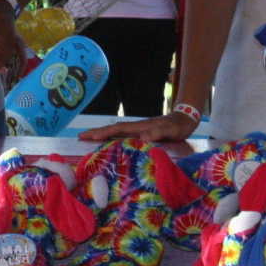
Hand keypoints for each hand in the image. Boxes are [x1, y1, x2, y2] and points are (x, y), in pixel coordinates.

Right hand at [79, 109, 197, 142]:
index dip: (103, 132)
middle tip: (80, 138)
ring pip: (116, 134)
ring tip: (88, 141)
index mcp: (139, 127)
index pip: (117, 129)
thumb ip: (158, 132)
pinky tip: (108, 145)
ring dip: (102, 136)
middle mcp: (135, 129)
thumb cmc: (177, 126)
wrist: (185, 120)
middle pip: (112, 130)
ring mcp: (137, 132)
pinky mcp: (141, 136)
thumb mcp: (169, 130)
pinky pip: (122, 138)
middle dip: (96, 133)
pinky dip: (112, 140)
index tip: (89, 136)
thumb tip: (143, 137)